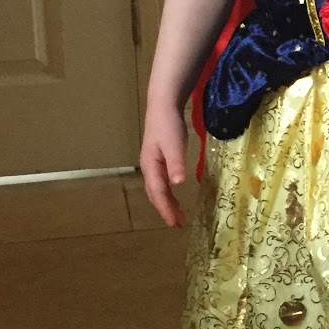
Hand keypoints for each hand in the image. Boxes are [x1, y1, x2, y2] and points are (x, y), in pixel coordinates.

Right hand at [140, 100, 188, 227]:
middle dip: (165, 209)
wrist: (163, 105)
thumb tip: (178, 183)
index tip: (175, 223)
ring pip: (158, 188)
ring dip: (167, 202)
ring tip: (178, 214)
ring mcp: (153, 163)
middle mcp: (149, 168)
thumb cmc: (168, 124)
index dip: (166, 209)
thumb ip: (176, 163)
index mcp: (150, 167)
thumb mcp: (174, 144)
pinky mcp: (159, 158)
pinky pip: (161, 181)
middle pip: (156, 194)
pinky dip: (167, 192)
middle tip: (177, 223)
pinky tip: (175, 192)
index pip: (158, 193)